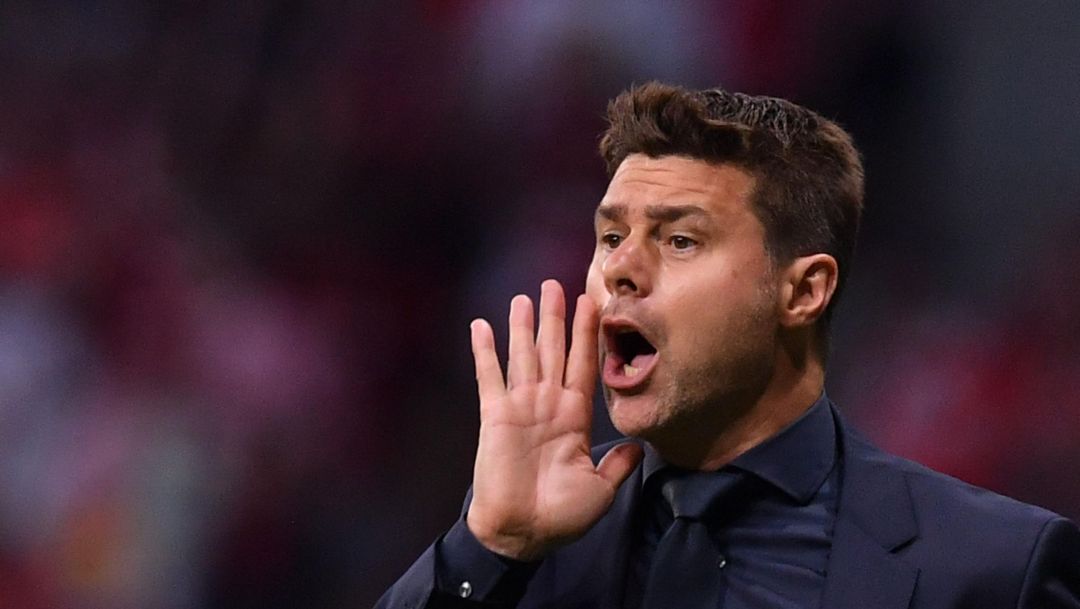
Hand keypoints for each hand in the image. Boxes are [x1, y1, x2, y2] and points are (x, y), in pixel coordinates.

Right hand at [466, 279, 642, 560]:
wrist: (522, 533)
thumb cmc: (561, 517)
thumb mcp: (600, 489)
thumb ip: (619, 465)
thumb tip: (640, 447)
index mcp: (575, 418)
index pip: (583, 366)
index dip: (587, 336)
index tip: (593, 305)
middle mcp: (548, 406)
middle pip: (554, 351)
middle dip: (557, 318)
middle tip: (557, 285)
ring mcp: (521, 408)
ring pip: (524, 356)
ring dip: (525, 326)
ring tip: (526, 296)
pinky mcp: (495, 416)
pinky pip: (490, 377)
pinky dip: (484, 351)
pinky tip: (480, 325)